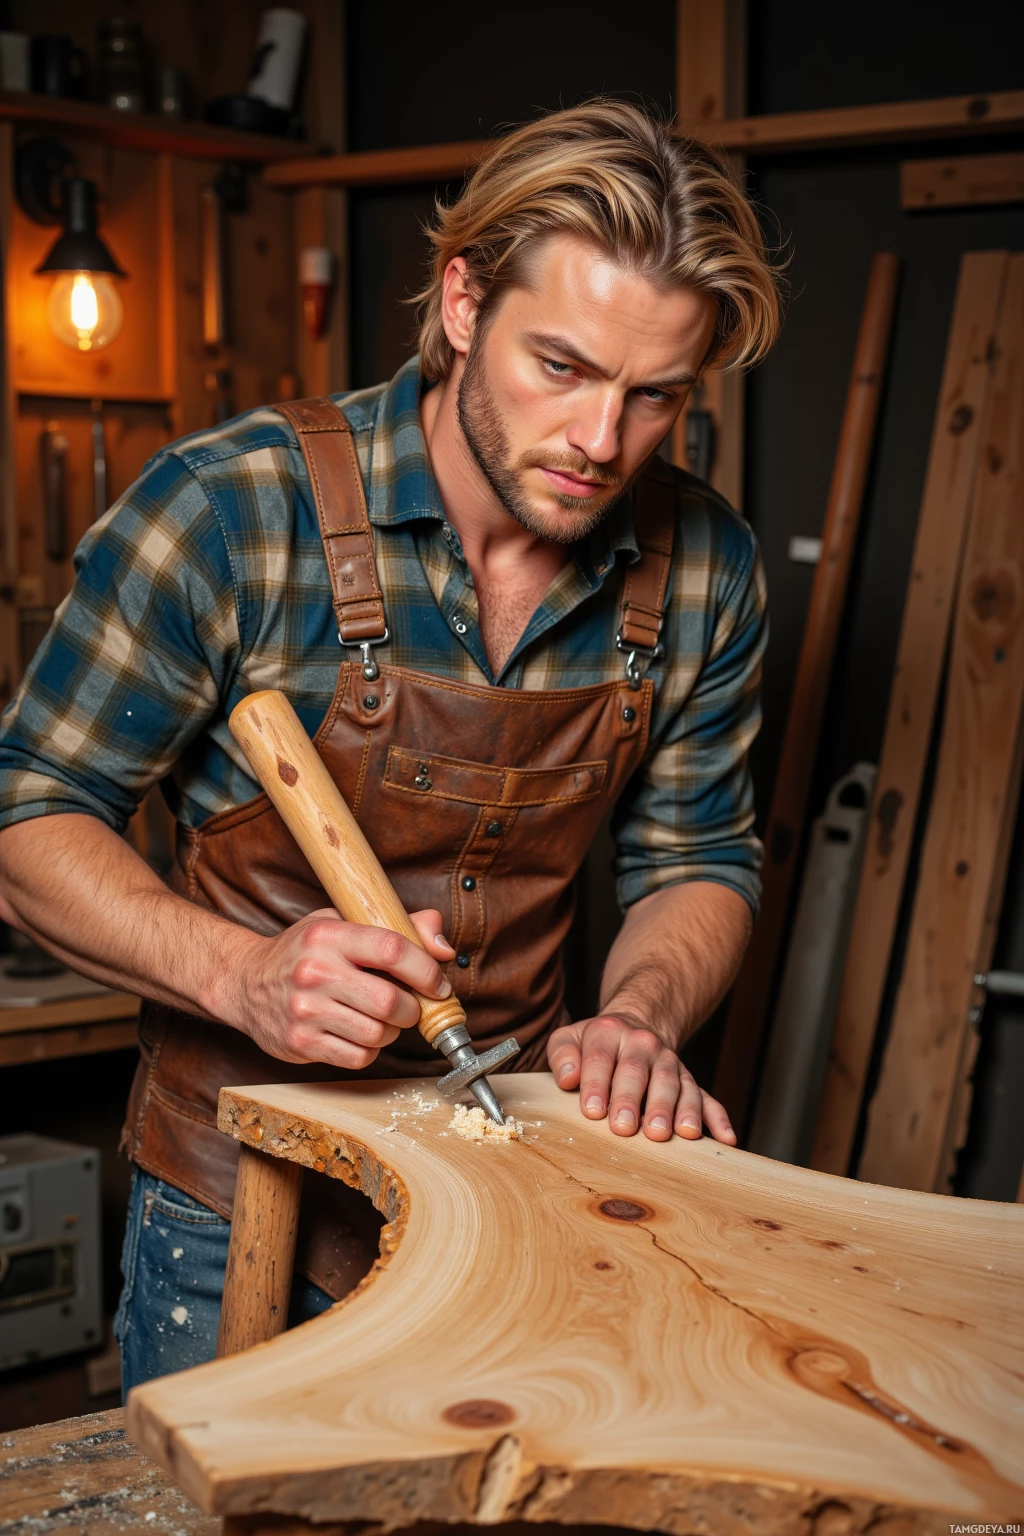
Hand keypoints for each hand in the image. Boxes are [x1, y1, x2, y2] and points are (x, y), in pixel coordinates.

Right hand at [228, 907, 454, 1070]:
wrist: (244, 982)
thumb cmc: (303, 951)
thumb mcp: (342, 923)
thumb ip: (398, 927)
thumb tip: (443, 947)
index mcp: (329, 935)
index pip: (391, 948)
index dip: (425, 970)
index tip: (437, 984)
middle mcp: (314, 972)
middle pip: (389, 1001)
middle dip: (412, 1009)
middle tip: (409, 1006)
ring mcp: (304, 1010)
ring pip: (377, 1034)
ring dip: (391, 1031)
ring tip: (380, 1019)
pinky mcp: (299, 1043)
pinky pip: (357, 1057)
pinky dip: (369, 1050)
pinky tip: (358, 1034)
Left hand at [547, 1013, 735, 1144]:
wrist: (635, 1025)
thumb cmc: (595, 1044)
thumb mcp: (569, 1038)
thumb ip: (562, 1055)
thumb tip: (567, 1077)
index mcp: (609, 1033)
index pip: (601, 1059)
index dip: (596, 1084)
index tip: (592, 1110)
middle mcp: (643, 1044)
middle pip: (639, 1072)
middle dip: (633, 1101)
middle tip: (626, 1129)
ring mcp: (670, 1062)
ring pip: (676, 1084)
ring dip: (677, 1110)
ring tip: (678, 1135)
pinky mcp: (689, 1079)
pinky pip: (707, 1097)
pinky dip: (717, 1118)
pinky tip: (725, 1139)